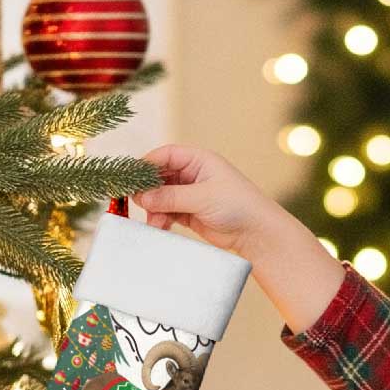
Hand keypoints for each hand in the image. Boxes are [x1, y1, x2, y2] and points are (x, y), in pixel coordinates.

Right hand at [131, 143, 282, 262]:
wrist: (256, 233)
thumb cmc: (238, 206)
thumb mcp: (202, 197)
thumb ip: (171, 197)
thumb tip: (142, 197)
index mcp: (198, 160)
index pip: (166, 155)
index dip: (147, 165)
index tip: (133, 179)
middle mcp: (193, 174)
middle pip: (160, 177)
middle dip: (148, 190)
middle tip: (138, 203)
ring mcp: (190, 194)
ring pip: (161, 197)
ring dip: (154, 209)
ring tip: (154, 222)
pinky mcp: (190, 213)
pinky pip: (167, 212)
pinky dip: (161, 219)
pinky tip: (160, 227)